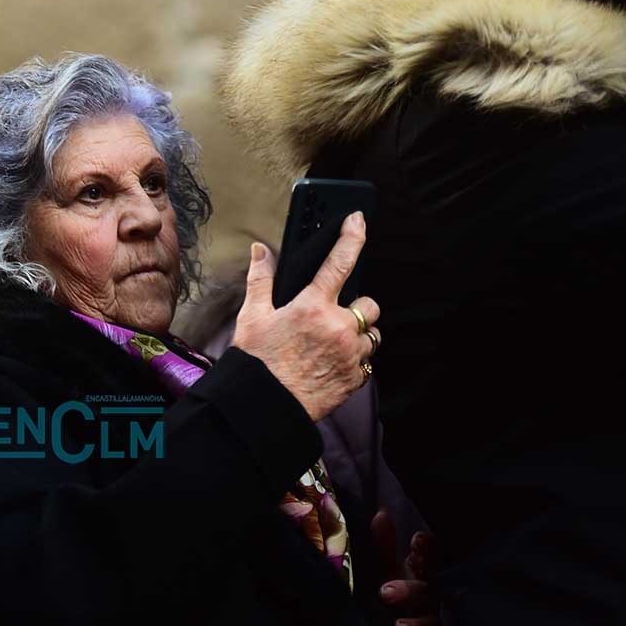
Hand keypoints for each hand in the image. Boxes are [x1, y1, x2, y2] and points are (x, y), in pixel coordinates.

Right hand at [230, 212, 380, 419]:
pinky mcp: (355, 378)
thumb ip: (260, 280)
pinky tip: (332, 363)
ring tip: (332, 342)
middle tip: (333, 316)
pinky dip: (355, 360)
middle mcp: (338, 327)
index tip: (358, 220)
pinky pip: (367, 362)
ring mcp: (350, 354)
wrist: (265, 405)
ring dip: (358, 334)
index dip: (352, 236)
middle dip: (355, 307)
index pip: (340, 261)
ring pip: (372, 334)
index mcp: (313, 306)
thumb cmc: (257, 361)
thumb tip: (260, 251)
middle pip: (369, 304)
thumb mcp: (252, 316)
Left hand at [372, 510, 441, 625]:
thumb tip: (380, 514)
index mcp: (423, 574)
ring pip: (434, 623)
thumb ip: (385, 546)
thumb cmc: (400, 593)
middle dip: (411, 591)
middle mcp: (435, 597)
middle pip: (429, 592)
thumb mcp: (389, 569)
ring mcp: (438, 623)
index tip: (416, 543)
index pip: (428, 559)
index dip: (425, 552)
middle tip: (386, 593)